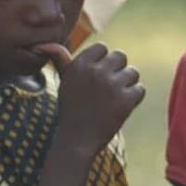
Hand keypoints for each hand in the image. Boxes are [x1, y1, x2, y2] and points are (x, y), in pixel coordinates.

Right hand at [42, 42, 144, 157]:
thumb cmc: (71, 110)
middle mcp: (96, 71)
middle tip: (109, 89)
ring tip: (114, 99)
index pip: (103, 48)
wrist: (77, 140)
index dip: (104, 62)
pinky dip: (134, 99)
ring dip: (128, 85)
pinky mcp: (126, 99)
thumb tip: (45, 45)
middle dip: (118, 71)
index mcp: (80, 64)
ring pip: (133, 73)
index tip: (98, 78)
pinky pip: (140, 89)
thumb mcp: (64, 82)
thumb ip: (61, 60)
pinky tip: (121, 108)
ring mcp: (112, 85)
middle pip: (121, 56)